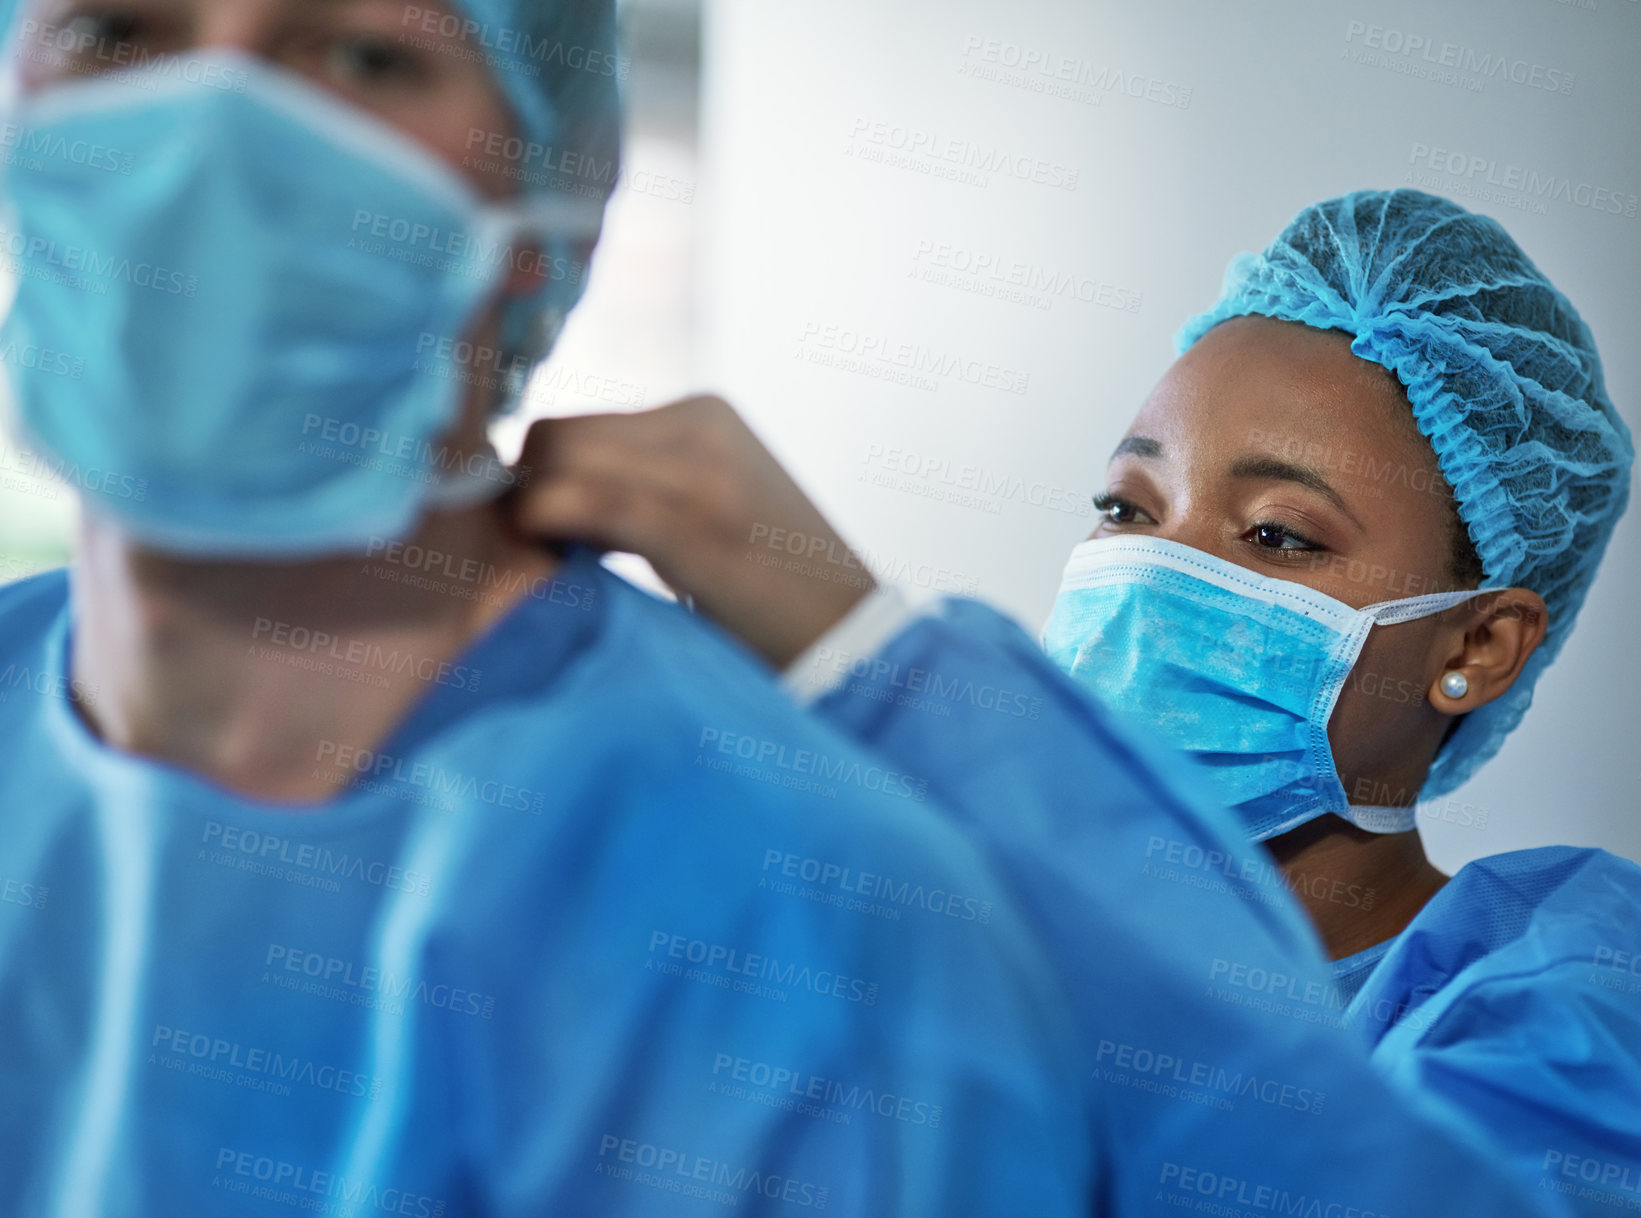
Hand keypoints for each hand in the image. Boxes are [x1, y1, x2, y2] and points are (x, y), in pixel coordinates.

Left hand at [508, 396, 875, 668]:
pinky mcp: (690, 521)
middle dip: (525, 493)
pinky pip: (579, 502)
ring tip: (553, 566)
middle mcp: (699, 424)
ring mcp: (697, 468)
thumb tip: (549, 496)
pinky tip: (557, 571)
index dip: (539, 480)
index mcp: (705, 414)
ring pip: (556, 463)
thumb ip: (648, 483)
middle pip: (554, 436)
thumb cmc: (772, 593)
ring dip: (532, 516)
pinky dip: (546, 530)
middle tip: (536, 555)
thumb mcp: (711, 510)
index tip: (541, 536)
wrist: (849, 638)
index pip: (574, 425)